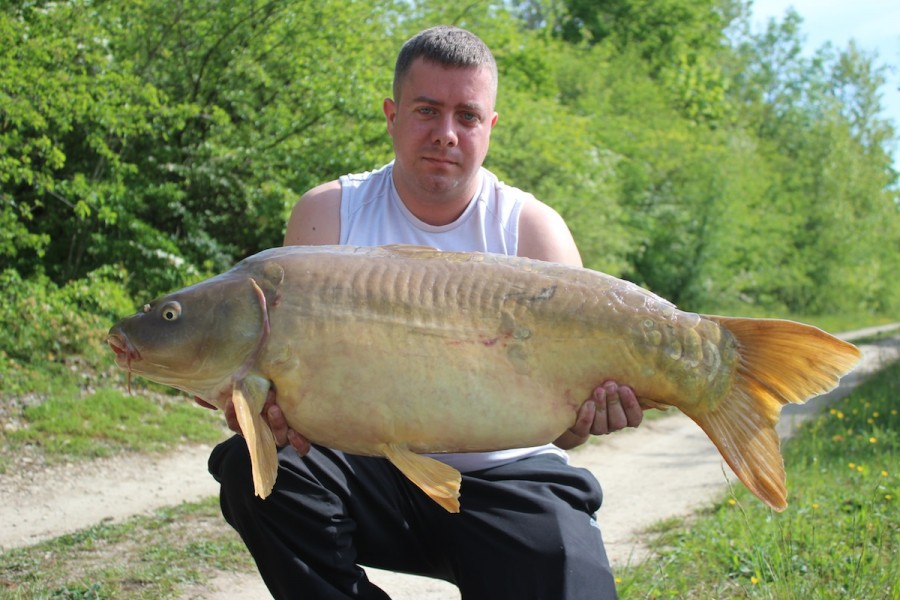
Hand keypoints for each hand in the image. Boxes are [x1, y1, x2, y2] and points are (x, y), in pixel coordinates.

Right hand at [193, 389, 310, 455]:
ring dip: (276, 425)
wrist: (297, 386)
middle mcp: (267, 429)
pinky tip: (295, 433)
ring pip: (278, 438)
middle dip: (256, 418)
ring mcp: (284, 433)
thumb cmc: (267, 385)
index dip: (233, 416)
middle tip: (262, 398)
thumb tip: (197, 396)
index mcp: (252, 419)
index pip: (236, 423)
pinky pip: (301, 447)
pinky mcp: (303, 435)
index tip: (231, 401)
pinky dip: (298, 443)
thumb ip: (222, 389)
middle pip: (258, 432)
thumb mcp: (246, 384)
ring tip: (275, 407)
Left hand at [554, 381, 643, 449]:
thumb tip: (645, 354)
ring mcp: (596, 429)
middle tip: (611, 385)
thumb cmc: (599, 381)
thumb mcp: (612, 379)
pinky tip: (588, 403)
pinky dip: (587, 417)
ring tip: (599, 390)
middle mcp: (612, 425)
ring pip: (603, 427)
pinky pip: (584, 429)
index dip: (631, 405)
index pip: (635, 418)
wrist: (575, 395)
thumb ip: (624, 375)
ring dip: (602, 407)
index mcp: (625, 416)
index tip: (625, 388)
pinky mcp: (580, 429)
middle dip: (614, 402)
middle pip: (619, 422)